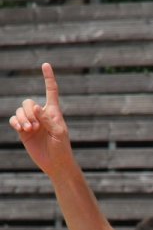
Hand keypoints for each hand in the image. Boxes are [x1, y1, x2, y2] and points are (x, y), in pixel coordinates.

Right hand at [9, 62, 71, 177]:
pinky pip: (14, 120)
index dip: (48, 78)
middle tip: (35, 126)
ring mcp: (32, 122)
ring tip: (29, 129)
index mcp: (53, 112)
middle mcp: (41, 115)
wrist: (56, 164)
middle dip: (29, 112)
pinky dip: (16, 122)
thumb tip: (35, 107)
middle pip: (28, 102)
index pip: (50, 91)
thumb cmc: (62, 148)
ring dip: (23, 118)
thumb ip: (47, 119)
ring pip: (20, 110)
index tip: (45, 65)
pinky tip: (21, 129)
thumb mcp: (58, 133)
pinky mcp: (24, 131)